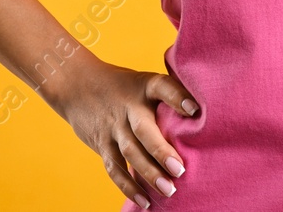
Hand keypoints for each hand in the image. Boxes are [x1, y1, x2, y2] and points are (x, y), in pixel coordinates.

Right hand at [49, 54, 198, 206]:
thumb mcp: (145, 82)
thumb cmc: (125, 86)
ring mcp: (113, 127)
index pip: (162, 88)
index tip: (196, 109)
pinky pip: (114, 168)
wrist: (77, 85)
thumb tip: (204, 115)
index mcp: (144, 86)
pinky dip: (128, 186)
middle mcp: (128, 107)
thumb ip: (168, 95)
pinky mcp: (102, 144)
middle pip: (143, 130)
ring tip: (169, 191)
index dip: (178, 97)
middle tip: (180, 171)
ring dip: (148, 174)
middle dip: (161, 151)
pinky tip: (145, 201)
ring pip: (129, 153)